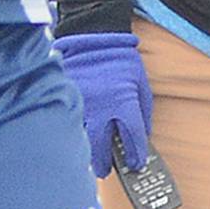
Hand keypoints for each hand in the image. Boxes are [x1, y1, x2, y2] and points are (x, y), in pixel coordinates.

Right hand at [55, 31, 152, 178]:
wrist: (94, 38)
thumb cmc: (122, 61)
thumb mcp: (142, 85)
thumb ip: (142, 113)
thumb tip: (141, 138)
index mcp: (123, 102)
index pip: (132, 139)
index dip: (136, 156)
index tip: (136, 164)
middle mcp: (101, 108)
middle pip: (102, 149)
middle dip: (105, 164)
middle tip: (106, 170)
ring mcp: (81, 105)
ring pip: (82, 140)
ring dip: (87, 152)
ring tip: (91, 158)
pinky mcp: (66, 100)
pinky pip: (71, 125)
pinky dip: (75, 135)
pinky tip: (78, 139)